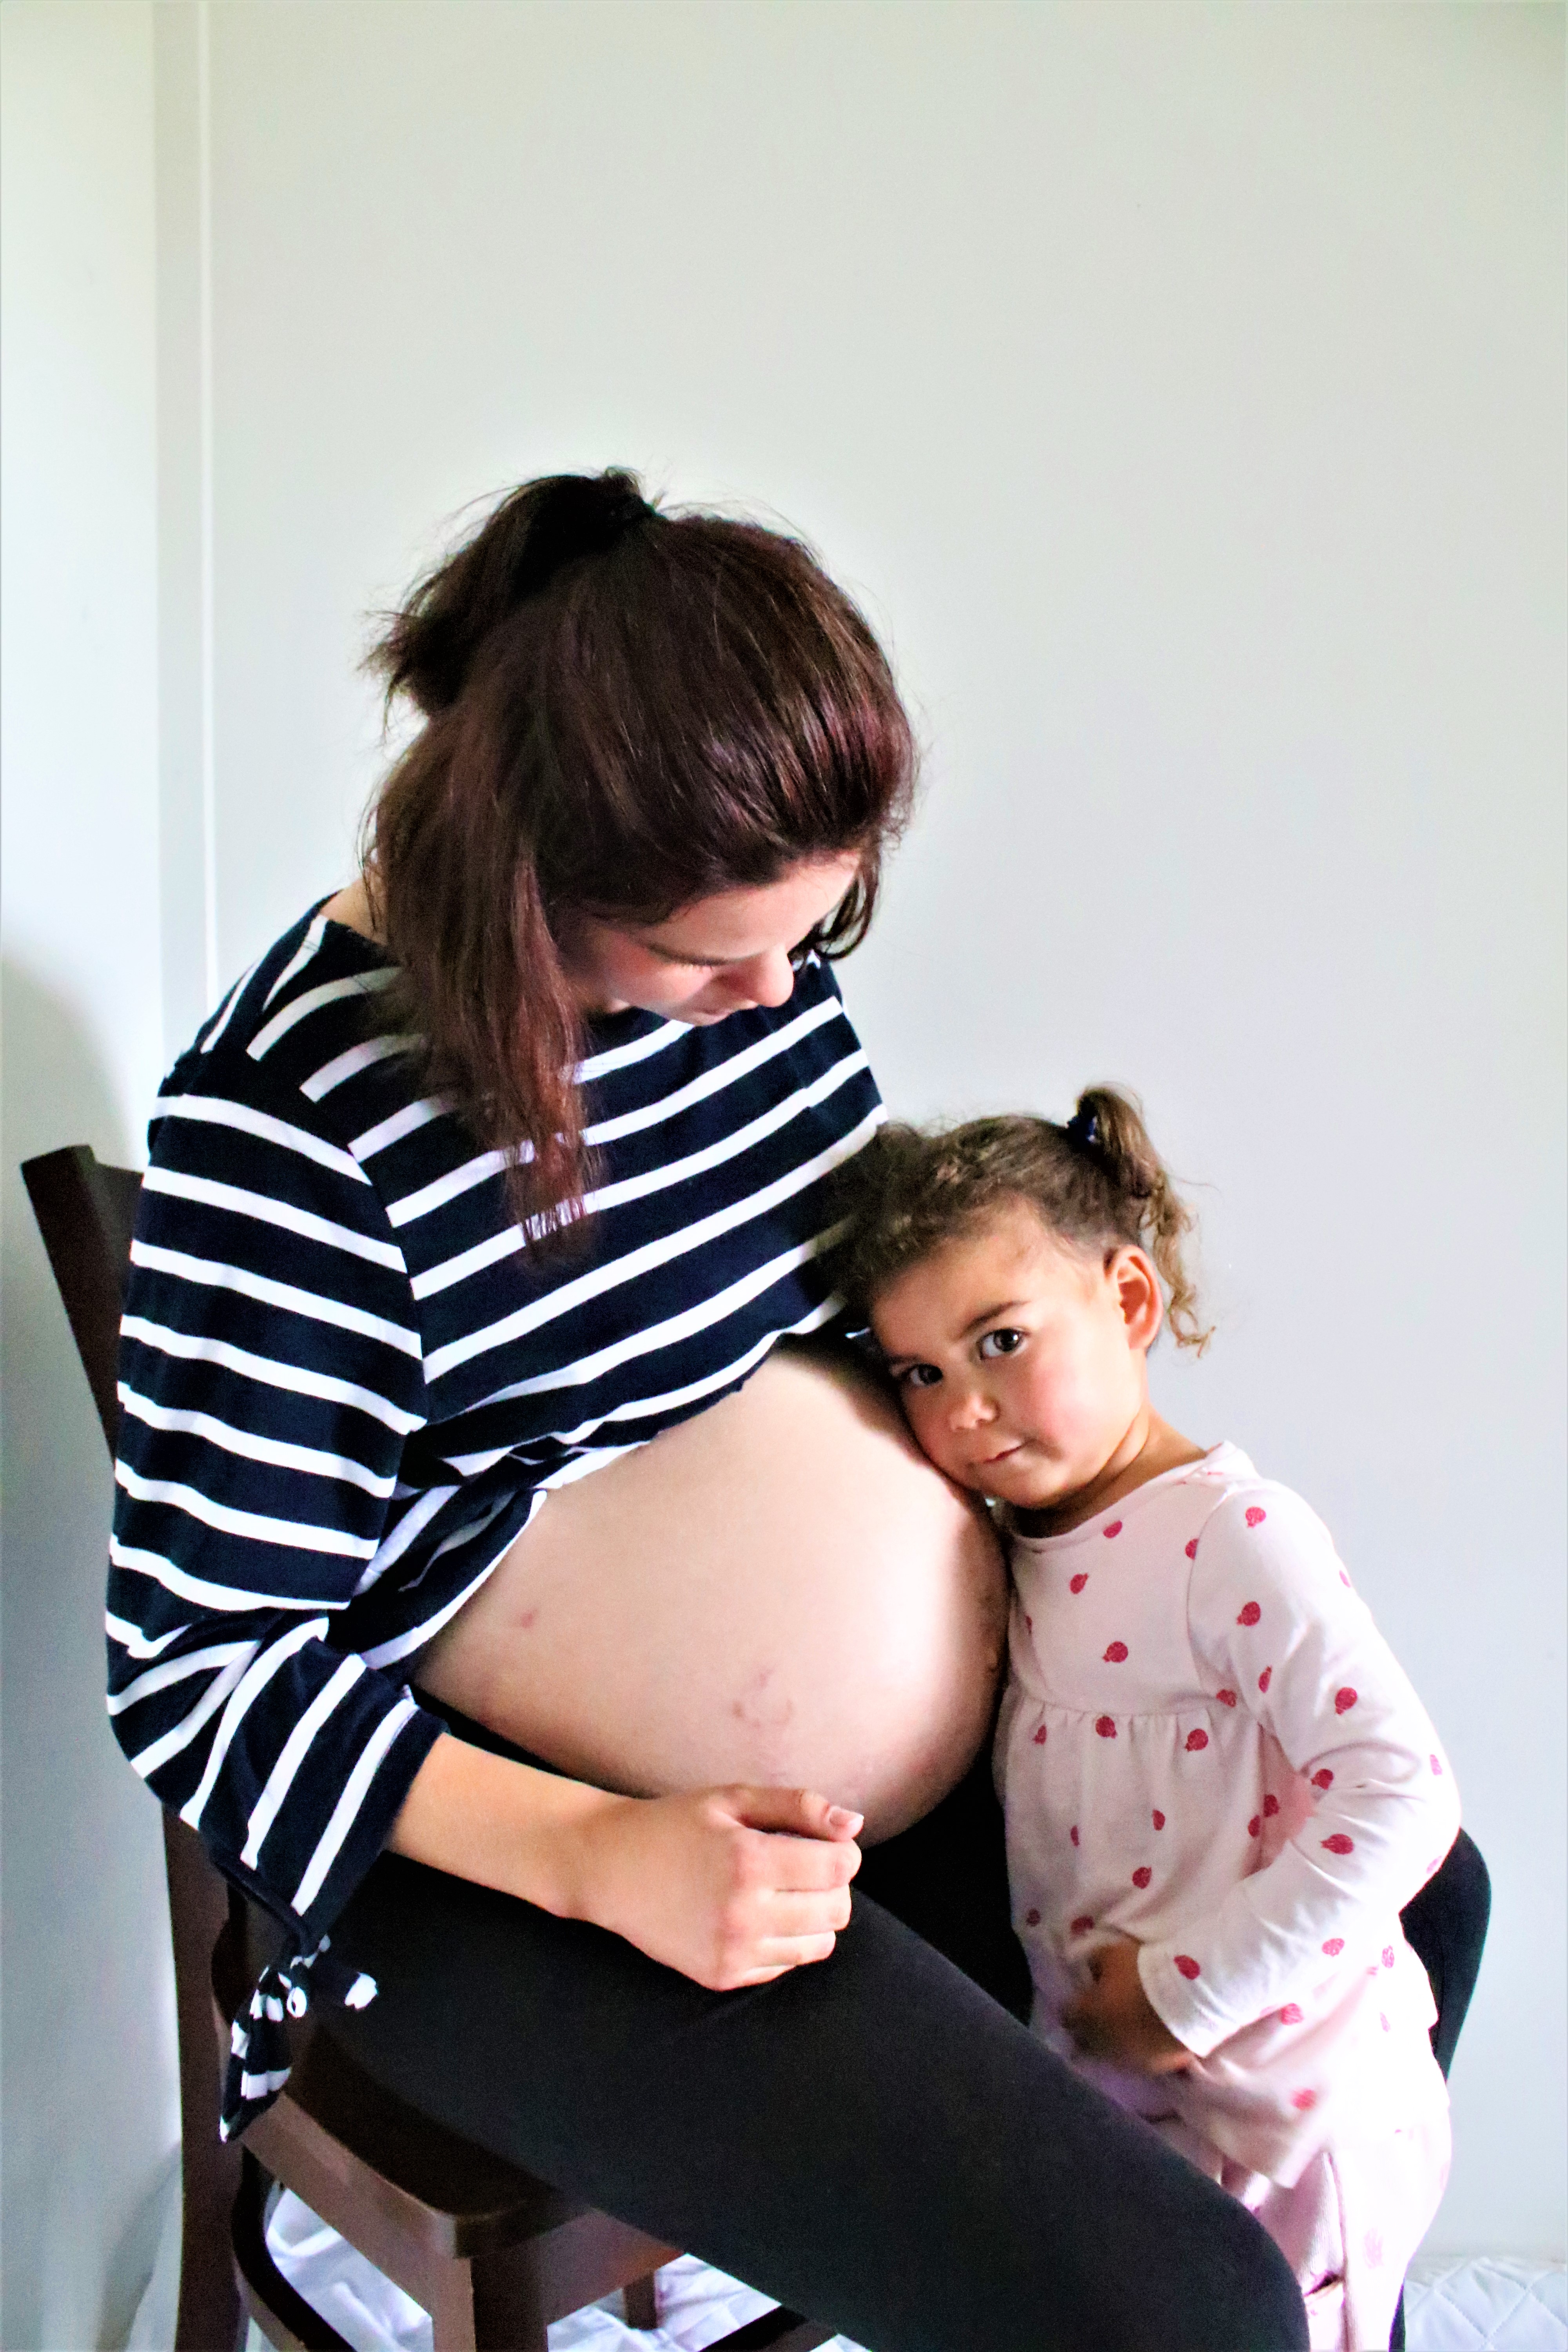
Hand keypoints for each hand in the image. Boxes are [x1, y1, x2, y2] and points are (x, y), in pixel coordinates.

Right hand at [565, 1782, 863, 1989]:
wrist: (611, 1868)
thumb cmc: (676, 1825)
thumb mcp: (733, 1799)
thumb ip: (798, 1806)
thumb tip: (854, 1824)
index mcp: (750, 1862)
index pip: (839, 1868)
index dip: (843, 1851)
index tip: (824, 1842)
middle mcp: (743, 1914)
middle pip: (837, 1910)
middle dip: (832, 1884)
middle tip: (803, 1866)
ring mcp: (732, 1952)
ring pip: (819, 1945)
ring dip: (813, 1917)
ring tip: (781, 1892)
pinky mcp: (721, 1977)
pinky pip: (784, 1966)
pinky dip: (783, 1941)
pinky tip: (754, 1915)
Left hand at [1062, 1938, 1193, 2074]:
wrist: (1185, 1999)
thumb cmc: (1143, 1972)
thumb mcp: (1111, 1954)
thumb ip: (1095, 1963)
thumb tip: (1091, 1969)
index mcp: (1086, 2015)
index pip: (1066, 2016)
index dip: (1069, 2008)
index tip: (1075, 2001)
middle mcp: (1101, 2044)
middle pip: (1083, 2044)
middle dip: (1083, 2033)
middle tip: (1092, 2021)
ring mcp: (1126, 2060)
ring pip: (1109, 2057)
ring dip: (1110, 2046)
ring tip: (1118, 2033)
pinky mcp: (1151, 2069)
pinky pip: (1137, 2062)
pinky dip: (1136, 2052)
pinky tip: (1142, 2042)